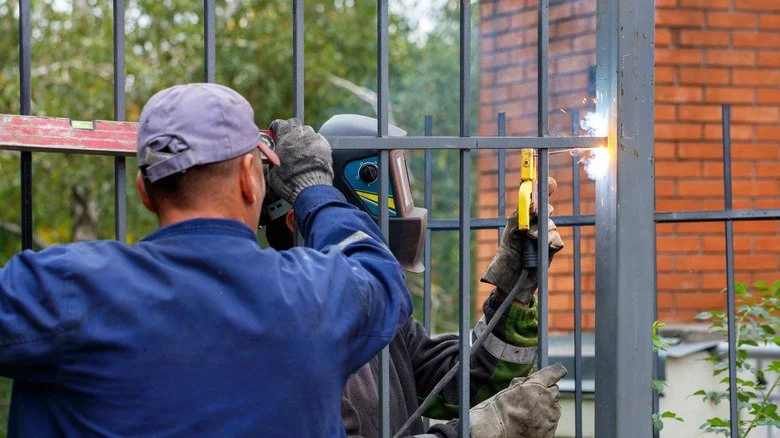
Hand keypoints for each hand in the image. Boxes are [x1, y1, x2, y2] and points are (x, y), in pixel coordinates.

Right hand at [267, 118, 333, 203]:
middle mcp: (299, 135)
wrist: (310, 188)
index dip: (276, 127)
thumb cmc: (290, 181)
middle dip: (291, 129)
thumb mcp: (272, 170)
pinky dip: (315, 144)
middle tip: (289, 139)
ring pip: (308, 131)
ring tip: (301, 149)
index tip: (275, 132)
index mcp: (284, 138)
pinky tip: (312, 154)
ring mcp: (313, 139)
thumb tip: (271, 158)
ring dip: (303, 137)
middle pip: (294, 123)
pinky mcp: (325, 146)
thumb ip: (272, 158)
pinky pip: (319, 139)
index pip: (279, 123)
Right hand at [470, 363, 565, 437]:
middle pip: (555, 393)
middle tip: (533, 399)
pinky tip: (532, 424)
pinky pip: (552, 424)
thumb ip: (526, 380)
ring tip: (530, 414)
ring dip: (547, 409)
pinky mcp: (549, 432)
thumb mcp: (512, 386)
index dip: (555, 372)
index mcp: (539, 385)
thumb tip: (532, 375)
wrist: (497, 428)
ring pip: (555, 409)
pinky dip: (546, 423)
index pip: (555, 373)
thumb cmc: (500, 407)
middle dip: (547, 394)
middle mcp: (549, 400)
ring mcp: (551, 418)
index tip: (557, 371)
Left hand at [480, 177, 563, 304]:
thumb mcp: (513, 226)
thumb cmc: (509, 248)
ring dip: (542, 230)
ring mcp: (546, 234)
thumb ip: (523, 211)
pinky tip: (542, 246)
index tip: (549, 182)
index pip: (538, 197)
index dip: (544, 187)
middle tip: (534, 213)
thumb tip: (534, 200)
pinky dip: (549, 241)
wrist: (513, 271)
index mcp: (526, 215)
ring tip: (530, 238)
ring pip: (551, 224)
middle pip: (547, 208)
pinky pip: (556, 238)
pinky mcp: (552, 246)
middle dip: (541, 211)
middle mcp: (537, 222)